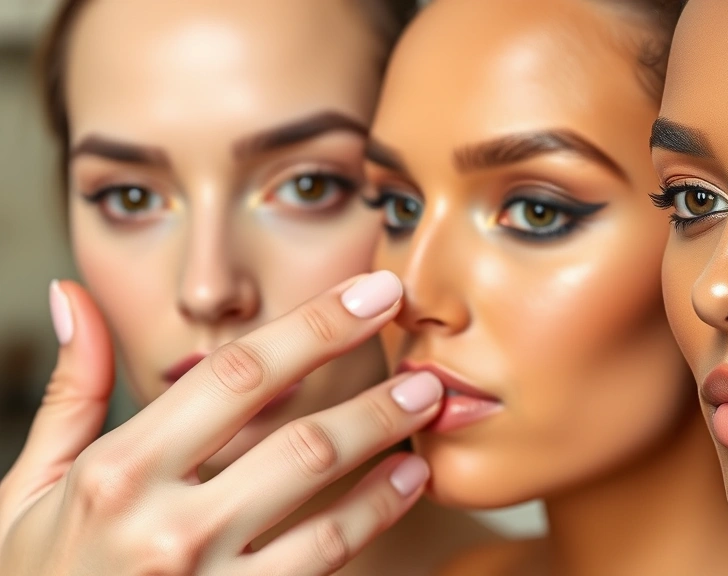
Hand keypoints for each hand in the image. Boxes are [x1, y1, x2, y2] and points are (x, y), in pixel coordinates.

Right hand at [0, 272, 440, 574]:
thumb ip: (70, 395)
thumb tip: (75, 298)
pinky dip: (374, 516)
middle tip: (425, 360)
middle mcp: (166, 527)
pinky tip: (405, 483)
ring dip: (385, 447)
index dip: (315, 326)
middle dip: (372, 391)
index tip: (370, 294)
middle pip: (297, 438)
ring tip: (427, 409)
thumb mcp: (29, 489)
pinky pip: (325, 562)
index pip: (238, 376)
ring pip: (323, 503)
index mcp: (118, 472)